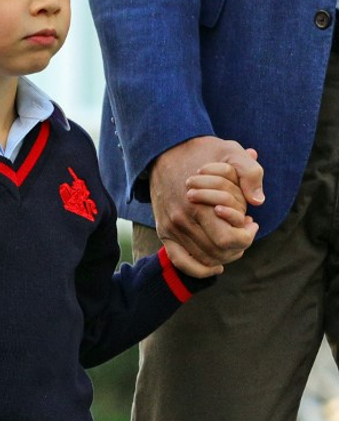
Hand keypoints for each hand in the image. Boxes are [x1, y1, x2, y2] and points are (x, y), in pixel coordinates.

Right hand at [150, 137, 263, 276]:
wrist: (165, 150)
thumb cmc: (202, 152)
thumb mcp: (232, 152)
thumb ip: (250, 173)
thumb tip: (258, 201)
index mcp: (199, 205)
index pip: (229, 240)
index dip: (247, 236)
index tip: (252, 222)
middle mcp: (182, 221)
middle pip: (219, 253)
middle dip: (239, 246)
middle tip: (244, 230)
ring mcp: (171, 228)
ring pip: (204, 259)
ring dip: (225, 255)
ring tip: (232, 238)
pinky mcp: (164, 231)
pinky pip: (180, 261)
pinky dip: (199, 270)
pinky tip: (216, 267)